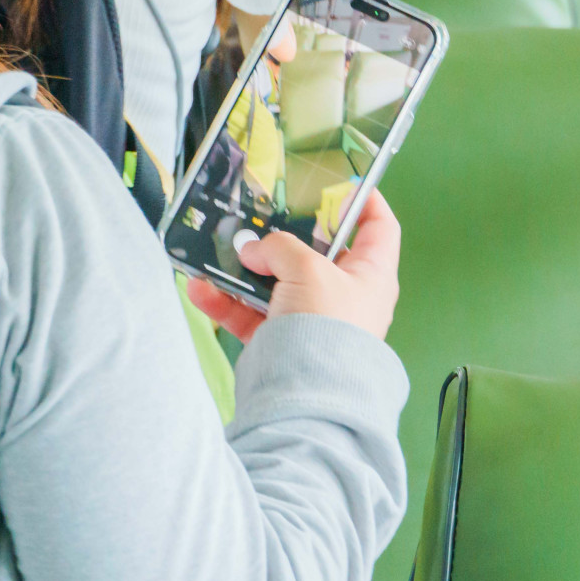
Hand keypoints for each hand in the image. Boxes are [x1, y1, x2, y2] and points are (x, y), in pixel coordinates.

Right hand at [187, 190, 401, 342]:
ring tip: (219, 252)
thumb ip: (282, 247)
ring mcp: (311, 318)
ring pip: (275, 282)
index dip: (366, 202)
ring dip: (244, 269)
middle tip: (261, 219)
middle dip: (284, 237)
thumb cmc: (326, 328)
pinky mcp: (280, 339)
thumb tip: (255, 249)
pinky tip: (200, 287)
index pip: (379, 229)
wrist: (304, 395)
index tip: (344, 185)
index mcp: (371, 275)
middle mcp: (345, 295)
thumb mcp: (311, 270)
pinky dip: (225, 300)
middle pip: (316, 253)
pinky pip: (249, 313)